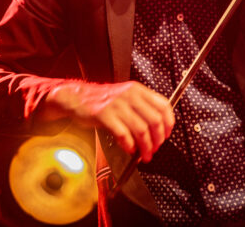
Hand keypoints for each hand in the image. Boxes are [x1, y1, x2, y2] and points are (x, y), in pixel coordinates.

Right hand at [38, 80, 173, 162]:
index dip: (168, 123)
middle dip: (158, 139)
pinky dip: (129, 145)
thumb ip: (141, 108)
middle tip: (155, 149)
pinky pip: (123, 134)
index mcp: (137, 90)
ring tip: (144, 155)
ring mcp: (117, 105)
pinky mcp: (105, 116)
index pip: (163, 105)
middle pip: (155, 120)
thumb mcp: (125, 96)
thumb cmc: (102, 100)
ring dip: (146, 147)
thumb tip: (157, 129)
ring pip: (141, 130)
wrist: (76, 97)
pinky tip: (129, 150)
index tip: (166, 135)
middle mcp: (130, 96)